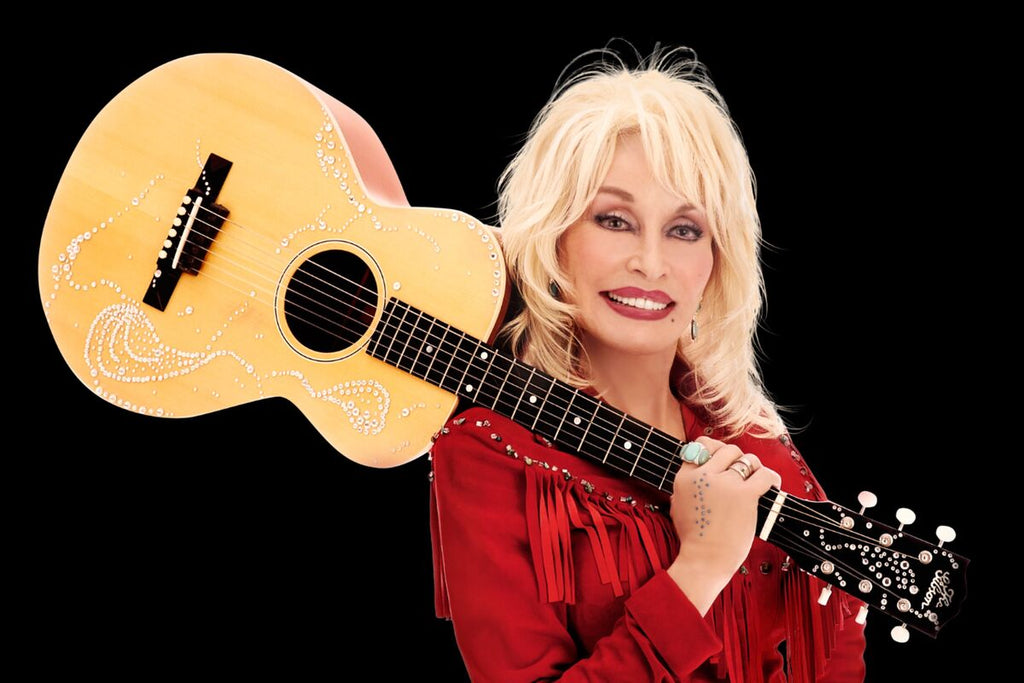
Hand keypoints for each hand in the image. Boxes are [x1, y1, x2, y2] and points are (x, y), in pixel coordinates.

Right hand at [666, 437, 780, 613]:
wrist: (704, 559)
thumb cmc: (693, 538)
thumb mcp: (678, 504)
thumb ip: (687, 484)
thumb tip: (697, 471)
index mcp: (685, 477)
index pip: (701, 446)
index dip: (714, 450)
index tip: (722, 461)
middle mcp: (704, 475)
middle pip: (727, 450)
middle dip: (736, 459)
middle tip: (741, 474)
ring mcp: (725, 484)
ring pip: (747, 459)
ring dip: (754, 467)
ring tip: (756, 480)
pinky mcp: (745, 496)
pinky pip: (764, 475)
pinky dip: (770, 478)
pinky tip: (771, 485)